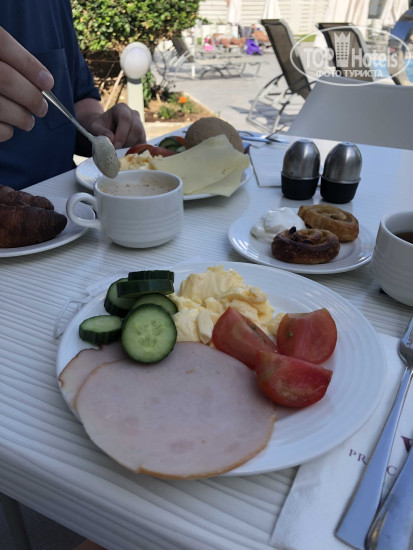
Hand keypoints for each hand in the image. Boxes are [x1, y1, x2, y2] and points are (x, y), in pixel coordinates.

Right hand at [0, 27, 53, 141]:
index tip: (48, 82)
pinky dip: (7, 130)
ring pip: (0, 106)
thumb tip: (43, 80)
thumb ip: (11, 60)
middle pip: (6, 79)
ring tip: (28, 121)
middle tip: (42, 108)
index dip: (28, 64)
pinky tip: (9, 126)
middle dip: (32, 97)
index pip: (3, 43)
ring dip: (23, 118)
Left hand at [77, 102, 145, 148]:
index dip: (122, 134)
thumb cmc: (99, 126)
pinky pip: (143, 144)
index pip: (125, 119)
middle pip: (136, 129)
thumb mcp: (94, 126)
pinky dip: (135, 151)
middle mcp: (134, 115)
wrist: (104, 128)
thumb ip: (101, 131)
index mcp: (122, 109)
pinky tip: (126, 154)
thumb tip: (112, 139)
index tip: (115, 147)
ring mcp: (140, 125)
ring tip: (120, 153)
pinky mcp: (142, 136)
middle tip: (118, 152)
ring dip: (131, 147)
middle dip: (127, 142)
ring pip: (141, 137)